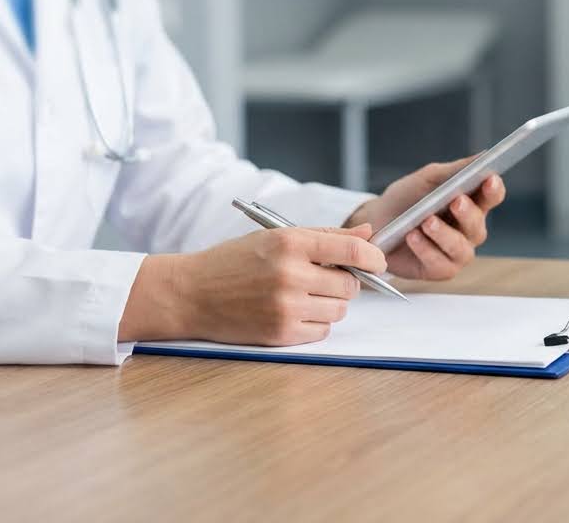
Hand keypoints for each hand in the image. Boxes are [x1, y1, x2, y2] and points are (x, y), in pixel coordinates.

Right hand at [118, 224, 385, 345]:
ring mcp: (285, 307)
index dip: (374, 258)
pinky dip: (316, 322)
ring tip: (303, 293)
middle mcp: (290, 274)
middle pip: (350, 285)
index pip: (351, 252)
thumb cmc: (234, 261)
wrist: (190, 294)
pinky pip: (322, 331)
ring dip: (330, 303)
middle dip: (345, 282)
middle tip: (323, 277)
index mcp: (290, 243)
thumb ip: (327, 236)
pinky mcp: (280, 334)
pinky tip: (293, 311)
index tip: (378, 262)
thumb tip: (369, 236)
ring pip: (339, 309)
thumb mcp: (277, 236)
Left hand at [346, 157, 506, 280]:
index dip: (493, 189)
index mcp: (472, 204)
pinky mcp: (440, 270)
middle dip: (467, 213)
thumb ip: (456, 170)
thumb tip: (484, 156)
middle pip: (478, 224)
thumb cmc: (406, 199)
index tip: (489, 179)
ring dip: (444, 234)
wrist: (376, 223)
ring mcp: (456, 252)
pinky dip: (425, 249)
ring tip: (427, 221)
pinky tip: (413, 236)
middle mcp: (469, 231)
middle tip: (456, 201)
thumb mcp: (429, 178)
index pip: (491, 197)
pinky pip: (439, 262)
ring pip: (460, 248)